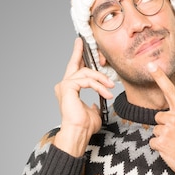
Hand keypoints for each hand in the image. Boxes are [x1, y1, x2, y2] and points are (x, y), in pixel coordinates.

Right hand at [53, 38, 114, 155]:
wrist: (78, 133)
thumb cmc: (84, 127)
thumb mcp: (93, 113)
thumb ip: (94, 105)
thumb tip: (95, 103)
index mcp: (69, 90)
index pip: (75, 71)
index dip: (78, 57)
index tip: (81, 46)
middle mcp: (64, 86)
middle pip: (74, 64)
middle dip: (79, 51)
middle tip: (82, 41)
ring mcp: (64, 86)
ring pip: (86, 73)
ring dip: (101, 80)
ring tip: (110, 88)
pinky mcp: (67, 87)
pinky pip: (86, 80)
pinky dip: (98, 85)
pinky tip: (106, 92)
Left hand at [147, 63, 174, 174]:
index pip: (170, 91)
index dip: (159, 77)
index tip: (151, 65)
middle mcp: (174, 118)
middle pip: (158, 117)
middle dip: (164, 127)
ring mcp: (167, 130)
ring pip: (155, 131)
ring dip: (162, 138)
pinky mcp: (161, 142)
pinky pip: (153, 142)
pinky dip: (159, 148)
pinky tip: (170, 151)